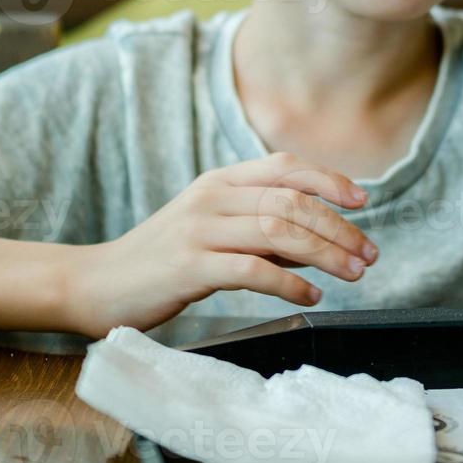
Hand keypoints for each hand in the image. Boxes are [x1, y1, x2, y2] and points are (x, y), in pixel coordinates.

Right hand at [63, 152, 377, 337]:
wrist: (94, 284)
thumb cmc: (158, 261)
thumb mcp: (208, 227)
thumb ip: (256, 225)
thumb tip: (315, 237)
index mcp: (218, 181)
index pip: (284, 166)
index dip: (329, 179)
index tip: (362, 201)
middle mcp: (211, 197)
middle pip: (291, 200)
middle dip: (338, 226)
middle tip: (368, 254)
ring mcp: (198, 229)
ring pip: (278, 229)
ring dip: (325, 252)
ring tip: (352, 273)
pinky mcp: (188, 266)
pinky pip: (252, 269)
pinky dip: (289, 282)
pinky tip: (310, 295)